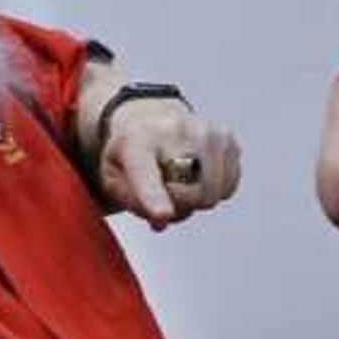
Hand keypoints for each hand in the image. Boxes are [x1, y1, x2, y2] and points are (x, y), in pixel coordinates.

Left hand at [96, 95, 242, 227]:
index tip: (162, 214)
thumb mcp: (111, 176)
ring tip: (179, 182)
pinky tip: (197, 174)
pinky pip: (227, 188)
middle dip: (178, 208)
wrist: (149, 117)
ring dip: (195, 201)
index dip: (155, 196)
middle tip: (164, 195)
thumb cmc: (129, 153)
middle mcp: (174, 130)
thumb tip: (162, 220)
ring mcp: (206, 132)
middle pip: (189, 195)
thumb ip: (129, 202)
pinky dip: (213, 190)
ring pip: (213, 194)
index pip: (146, 173)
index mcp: (136, 141)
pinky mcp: (227, 139)